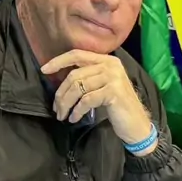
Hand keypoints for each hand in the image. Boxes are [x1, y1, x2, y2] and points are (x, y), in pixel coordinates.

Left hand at [41, 50, 156, 154]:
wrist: (137, 125)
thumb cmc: (118, 108)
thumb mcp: (103, 88)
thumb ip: (88, 79)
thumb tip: (62, 82)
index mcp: (107, 60)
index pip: (77, 55)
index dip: (58, 61)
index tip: (44, 70)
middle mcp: (110, 65)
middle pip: (75, 75)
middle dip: (61, 93)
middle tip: (56, 108)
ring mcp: (113, 78)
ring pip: (78, 87)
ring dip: (66, 104)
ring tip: (63, 116)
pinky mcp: (113, 92)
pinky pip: (86, 100)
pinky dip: (77, 111)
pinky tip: (74, 119)